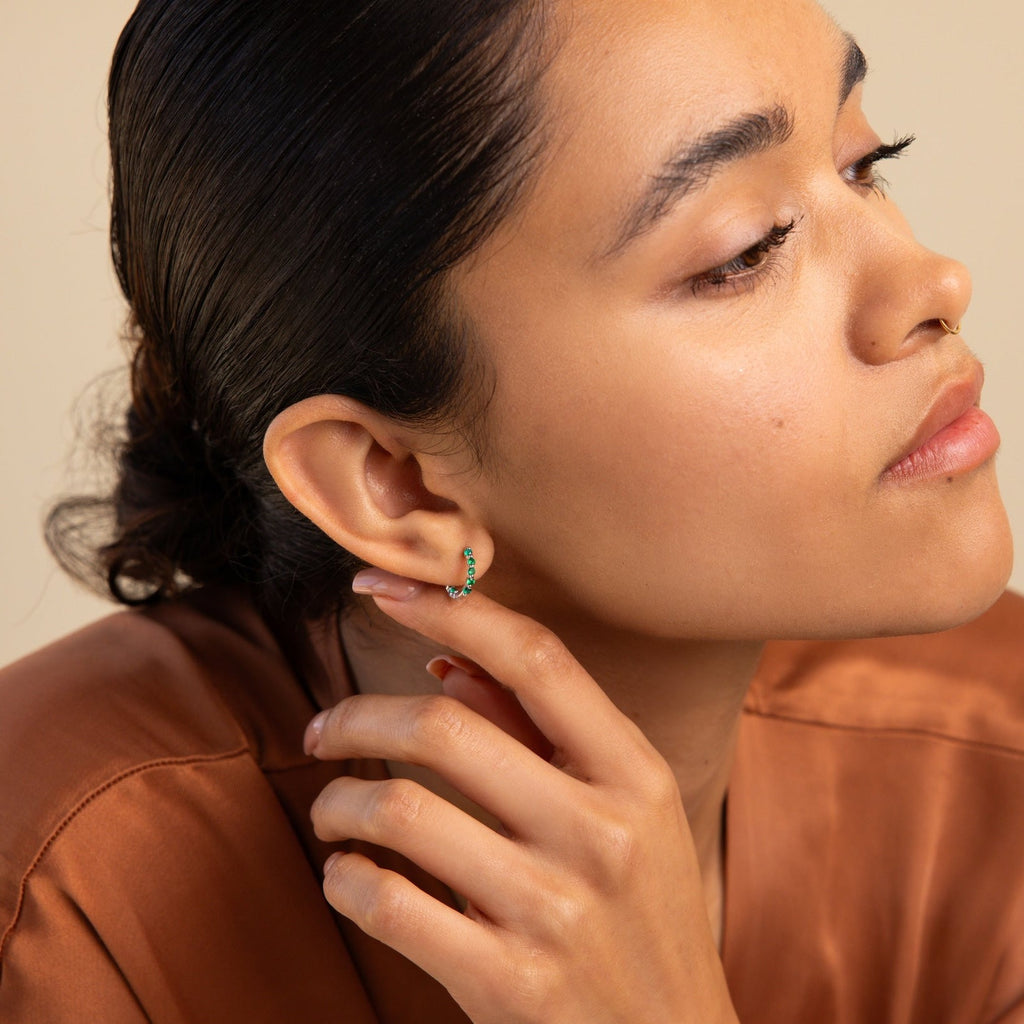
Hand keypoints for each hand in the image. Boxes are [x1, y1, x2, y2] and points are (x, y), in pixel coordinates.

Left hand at [304, 571, 738, 1023]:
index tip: (379, 586)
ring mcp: (555, 912)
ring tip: (330, 809)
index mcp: (636, 775)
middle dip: (357, 716)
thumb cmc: (644, 919)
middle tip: (321, 730)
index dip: (451, 608)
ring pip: (399, 813)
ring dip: (338, 801)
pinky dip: (344, 878)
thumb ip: (542, 733)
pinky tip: (347, 875)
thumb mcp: (625, 816)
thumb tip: (447, 658)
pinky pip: (386, 903)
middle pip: (443, 727)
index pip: (536, 658)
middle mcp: (601, 833)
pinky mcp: (508, 985)